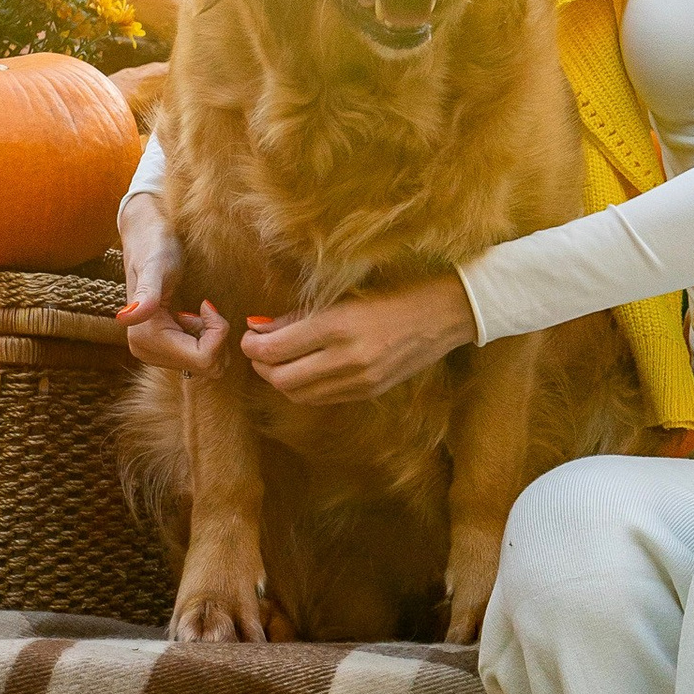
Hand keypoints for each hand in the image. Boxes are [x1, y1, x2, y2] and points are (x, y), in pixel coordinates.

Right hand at [116, 195, 229, 370]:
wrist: (146, 236)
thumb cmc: (155, 246)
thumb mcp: (156, 267)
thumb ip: (146, 295)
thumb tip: (125, 318)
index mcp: (145, 338)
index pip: (203, 359)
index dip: (217, 333)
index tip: (208, 304)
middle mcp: (145, 351)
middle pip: (204, 366)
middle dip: (215, 337)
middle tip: (205, 307)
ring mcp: (151, 353)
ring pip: (203, 365)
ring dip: (210, 337)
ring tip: (197, 310)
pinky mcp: (160, 349)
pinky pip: (196, 358)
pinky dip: (203, 338)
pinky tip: (192, 317)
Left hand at [242, 274, 475, 405]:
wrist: (443, 315)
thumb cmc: (394, 294)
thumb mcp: (344, 297)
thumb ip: (300, 317)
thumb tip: (260, 328)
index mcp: (338, 327)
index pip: (274, 350)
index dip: (252, 346)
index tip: (250, 335)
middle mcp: (347, 359)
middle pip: (280, 379)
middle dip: (261, 366)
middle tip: (258, 350)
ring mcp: (359, 381)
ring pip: (298, 394)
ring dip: (280, 380)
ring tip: (278, 361)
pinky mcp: (368, 393)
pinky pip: (321, 398)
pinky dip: (304, 388)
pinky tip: (304, 371)